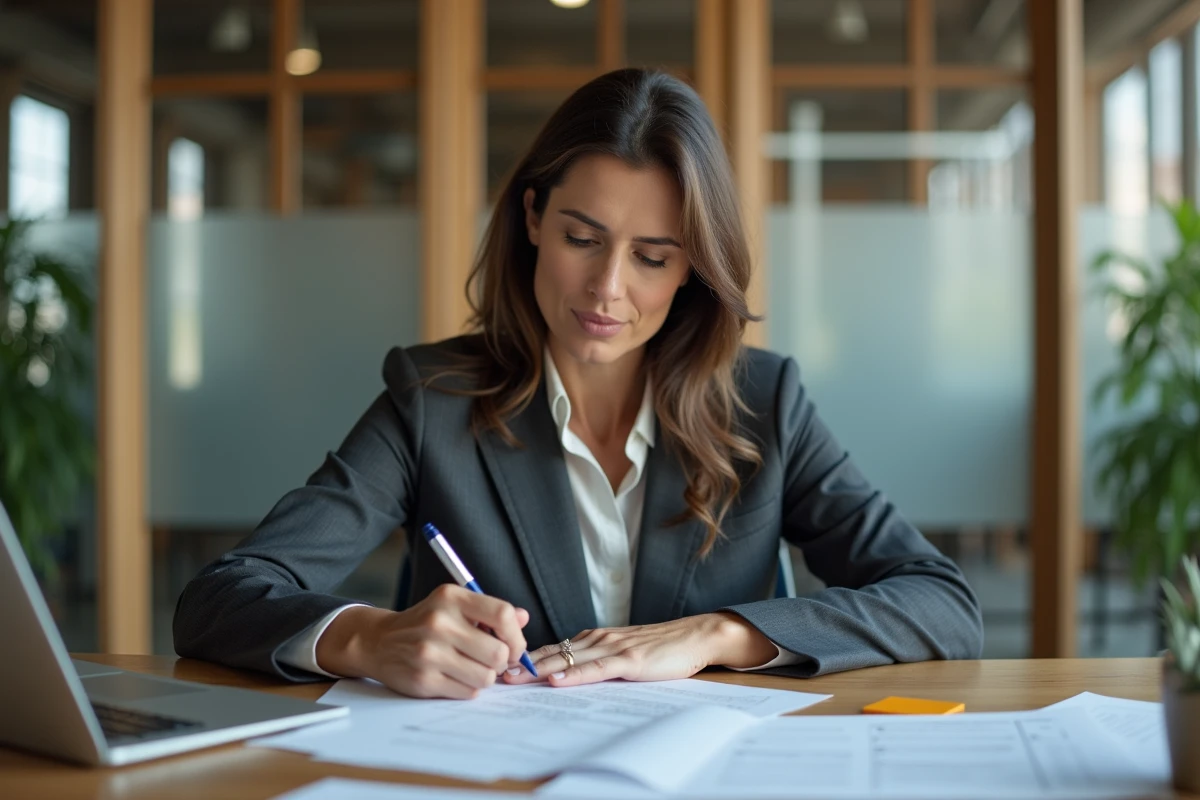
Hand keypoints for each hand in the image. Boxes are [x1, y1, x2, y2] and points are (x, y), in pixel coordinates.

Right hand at [315, 584, 530, 698]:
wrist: (379, 641)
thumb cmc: (425, 623)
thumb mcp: (453, 605)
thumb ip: (489, 612)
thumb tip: (524, 619)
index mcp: (451, 597)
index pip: (503, 615)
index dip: (517, 636)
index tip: (513, 645)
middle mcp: (440, 623)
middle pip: (499, 653)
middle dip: (502, 661)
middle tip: (491, 660)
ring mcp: (430, 653)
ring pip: (486, 677)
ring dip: (485, 677)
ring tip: (471, 668)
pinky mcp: (424, 679)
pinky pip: (468, 693)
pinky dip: (469, 688)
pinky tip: (455, 676)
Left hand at [501, 612, 777, 687]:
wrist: (694, 636)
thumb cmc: (661, 648)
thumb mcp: (622, 653)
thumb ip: (596, 661)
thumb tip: (567, 674)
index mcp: (593, 638)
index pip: (552, 649)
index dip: (524, 659)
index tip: (498, 666)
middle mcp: (597, 639)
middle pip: (552, 653)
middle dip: (521, 664)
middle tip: (492, 673)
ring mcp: (612, 648)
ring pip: (568, 659)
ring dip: (539, 670)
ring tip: (513, 679)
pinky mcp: (630, 660)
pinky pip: (597, 669)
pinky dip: (575, 675)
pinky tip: (557, 681)